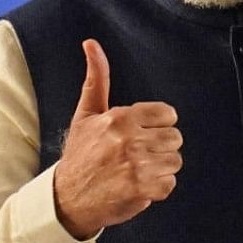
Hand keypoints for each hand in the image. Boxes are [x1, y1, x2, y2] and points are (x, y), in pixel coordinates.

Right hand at [52, 39, 182, 238]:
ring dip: (160, 169)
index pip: (168, 115)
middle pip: (175, 138)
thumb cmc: (80, 154)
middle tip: (137, 156)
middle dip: (160, 148)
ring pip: (175, 161)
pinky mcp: (142, 189)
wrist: (66, 199)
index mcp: (120, 118)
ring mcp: (137, 165)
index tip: (141, 135)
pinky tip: (138, 186)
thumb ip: (97, 79)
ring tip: (136, 171)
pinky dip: (157, 188)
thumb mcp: (86, 114)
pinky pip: (169, 184)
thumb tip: (91, 43)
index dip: (157, 126)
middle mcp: (129, 139)